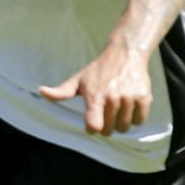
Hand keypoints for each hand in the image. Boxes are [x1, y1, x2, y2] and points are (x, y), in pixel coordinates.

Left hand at [39, 44, 153, 134]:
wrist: (124, 55)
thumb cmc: (97, 70)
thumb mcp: (77, 80)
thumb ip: (60, 92)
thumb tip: (41, 91)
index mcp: (94, 97)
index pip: (94, 125)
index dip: (91, 130)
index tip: (91, 126)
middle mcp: (112, 98)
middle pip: (109, 130)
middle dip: (105, 127)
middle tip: (104, 116)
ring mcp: (129, 98)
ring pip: (124, 127)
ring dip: (120, 124)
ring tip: (116, 111)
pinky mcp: (143, 98)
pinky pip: (139, 121)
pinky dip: (134, 119)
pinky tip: (128, 108)